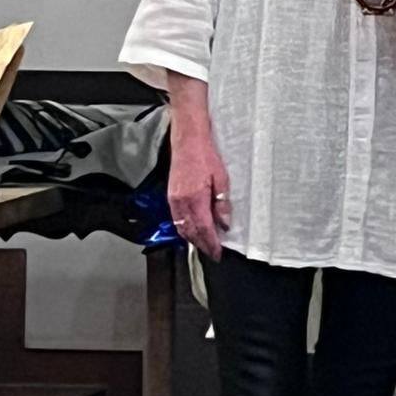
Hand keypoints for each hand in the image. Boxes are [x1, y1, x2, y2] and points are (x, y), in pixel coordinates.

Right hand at [168, 135, 231, 259]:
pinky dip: (184, 229)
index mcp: (195, 199)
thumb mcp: (221, 179)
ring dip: (192, 239)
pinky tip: (191, 232)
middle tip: (212, 253)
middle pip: (191, 232)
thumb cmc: (206, 157)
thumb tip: (225, 224)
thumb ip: (222, 204)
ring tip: (204, 246)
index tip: (217, 253)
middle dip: (202, 245)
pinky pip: (176, 220)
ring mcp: (174, 200)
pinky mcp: (170, 196)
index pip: (204, 229)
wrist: (188, 141)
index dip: (211, 243)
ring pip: (182, 228)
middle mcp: (181, 203)